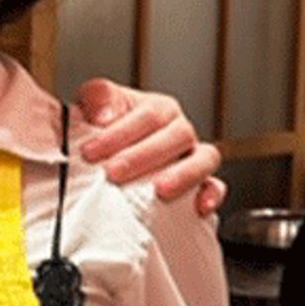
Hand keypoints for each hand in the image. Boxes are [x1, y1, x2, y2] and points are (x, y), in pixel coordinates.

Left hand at [74, 80, 224, 215]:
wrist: (108, 155)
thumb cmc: (103, 127)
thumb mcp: (95, 104)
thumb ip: (98, 97)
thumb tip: (105, 116)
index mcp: (159, 108)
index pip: (147, 116)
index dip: (118, 134)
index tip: (89, 152)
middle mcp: (180, 130)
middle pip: (176, 137)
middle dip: (142, 156)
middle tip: (112, 172)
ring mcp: (193, 157)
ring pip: (204, 159)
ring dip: (184, 174)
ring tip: (160, 190)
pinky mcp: (200, 184)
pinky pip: (215, 187)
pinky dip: (211, 195)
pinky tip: (199, 207)